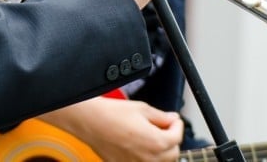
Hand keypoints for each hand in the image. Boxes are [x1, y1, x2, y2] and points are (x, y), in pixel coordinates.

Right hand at [40, 96, 182, 161]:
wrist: (89, 122)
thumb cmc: (111, 114)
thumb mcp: (141, 109)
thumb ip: (161, 116)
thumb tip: (171, 119)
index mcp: (156, 142)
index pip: (177, 137)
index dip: (176, 125)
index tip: (172, 120)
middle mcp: (149, 158)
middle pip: (173, 153)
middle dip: (171, 139)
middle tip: (163, 127)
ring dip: (161, 151)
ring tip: (151, 137)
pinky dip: (146, 157)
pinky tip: (139, 146)